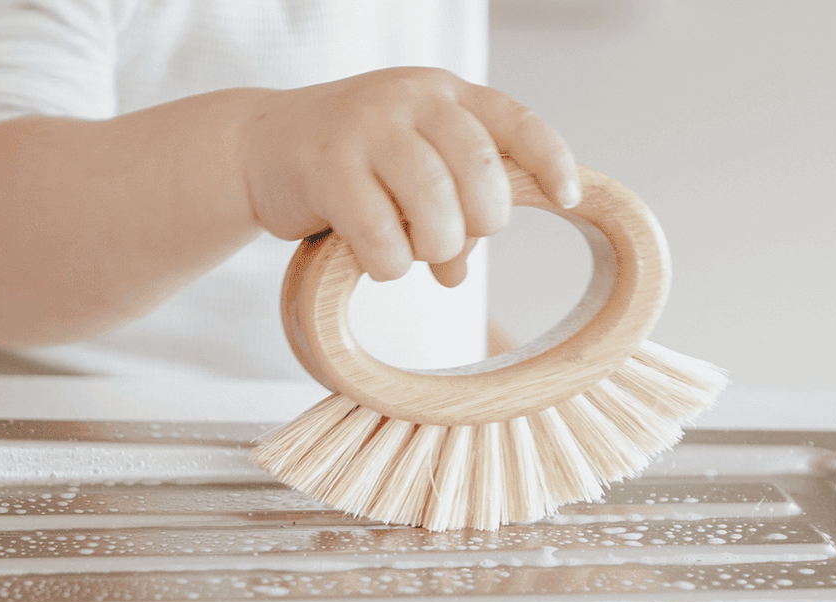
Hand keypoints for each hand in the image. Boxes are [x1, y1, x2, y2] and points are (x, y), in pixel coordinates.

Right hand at [242, 67, 578, 284]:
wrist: (264, 148)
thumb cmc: (352, 168)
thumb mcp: (409, 176)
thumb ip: (447, 213)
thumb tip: (457, 272)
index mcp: (444, 95)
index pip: (513, 122)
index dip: (549, 161)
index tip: (571, 199)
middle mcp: (411, 100)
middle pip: (481, 176)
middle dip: (477, 226)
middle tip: (446, 240)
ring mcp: (368, 129)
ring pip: (435, 210)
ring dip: (431, 249)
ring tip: (410, 253)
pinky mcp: (328, 168)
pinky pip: (382, 239)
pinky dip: (387, 266)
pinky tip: (373, 259)